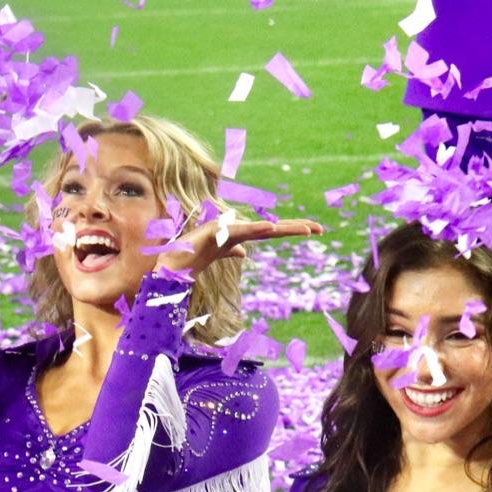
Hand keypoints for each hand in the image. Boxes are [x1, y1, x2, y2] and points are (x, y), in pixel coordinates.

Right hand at [154, 215, 321, 276]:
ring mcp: (227, 231)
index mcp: (240, 236)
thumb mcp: (218, 254)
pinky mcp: (216, 233)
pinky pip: (240, 232)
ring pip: (262, 229)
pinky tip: (270, 227)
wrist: (170, 264)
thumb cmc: (190, 257)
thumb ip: (231, 251)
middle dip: (296, 228)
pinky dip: (255, 229)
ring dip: (285, 229)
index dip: (292, 229)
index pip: (271, 231)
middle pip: (272, 228)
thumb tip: (244, 253)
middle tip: (321, 229)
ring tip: (307, 231)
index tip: (316, 230)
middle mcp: (236, 231)